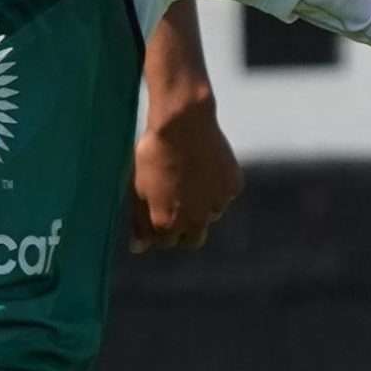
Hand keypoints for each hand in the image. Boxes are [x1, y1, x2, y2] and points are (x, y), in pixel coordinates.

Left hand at [126, 98, 241, 252]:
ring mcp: (217, 204)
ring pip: (210, 216)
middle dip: (184, 229)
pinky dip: (217, 186)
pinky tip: (205, 166)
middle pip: (192, 240)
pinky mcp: (233, 187)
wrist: (182, 122)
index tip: (157, 212)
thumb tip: (138, 248)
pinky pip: (225, 194)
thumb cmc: (153, 153)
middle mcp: (195, 221)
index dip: (160, 228)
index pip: (166, 243)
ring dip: (201, 206)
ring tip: (189, 176)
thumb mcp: (137, 187)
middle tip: (177, 205)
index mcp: (167, 223)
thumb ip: (139, 221)